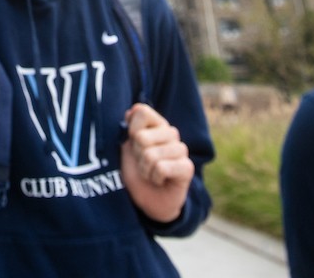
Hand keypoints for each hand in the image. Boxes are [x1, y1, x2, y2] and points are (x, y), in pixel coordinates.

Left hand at [119, 103, 194, 222]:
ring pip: (150, 155)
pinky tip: (160, 180)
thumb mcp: (126, 149)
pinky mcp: (187, 167)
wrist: (149, 202)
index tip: (133, 143)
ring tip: (151, 174)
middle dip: (137, 155)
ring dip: (145, 169)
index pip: (142, 112)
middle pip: (141, 137)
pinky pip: (161, 168)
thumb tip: (132, 110)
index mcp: (156, 124)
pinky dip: (154, 178)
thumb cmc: (137, 173)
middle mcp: (171, 133)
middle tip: (143, 163)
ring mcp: (181, 149)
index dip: (131, 130)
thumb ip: (128, 128)